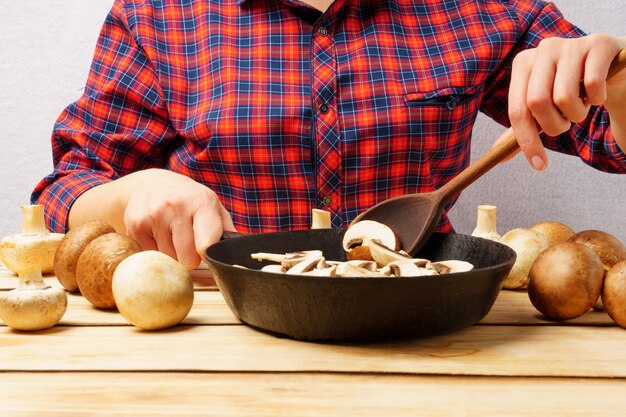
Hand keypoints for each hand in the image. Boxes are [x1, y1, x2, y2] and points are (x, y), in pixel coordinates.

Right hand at [120, 168, 235, 268]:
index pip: (205, 244)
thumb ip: (226, 230)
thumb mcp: (211, 206)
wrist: (150, 184)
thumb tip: (235, 254)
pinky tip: (158, 233)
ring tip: (172, 234)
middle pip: (187, 259)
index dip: (208, 255)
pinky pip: (152, 255)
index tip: (206, 253)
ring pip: (169, 259)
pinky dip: (156, 250)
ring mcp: (154, 215)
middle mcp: (176, 206)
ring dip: (172, 253)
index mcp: (202, 202)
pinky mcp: (136, 225)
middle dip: (190, 257)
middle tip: (188, 241)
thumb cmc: (189, 200)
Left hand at [508, 34, 625, 170]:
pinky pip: (593, 86)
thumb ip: (522, 127)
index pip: (517, 110)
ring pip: (565, 98)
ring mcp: (570, 44)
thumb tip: (498, 157)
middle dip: (554, 126)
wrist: (608, 66)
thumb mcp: (543, 106)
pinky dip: (597, 99)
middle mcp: (542, 50)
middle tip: (565, 123)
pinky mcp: (598, 44)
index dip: (527, 141)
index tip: (539, 165)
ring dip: (577, 115)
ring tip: (580, 106)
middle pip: (537, 103)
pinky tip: (596, 93)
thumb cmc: (569, 89)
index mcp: (522, 64)